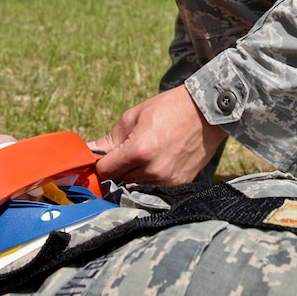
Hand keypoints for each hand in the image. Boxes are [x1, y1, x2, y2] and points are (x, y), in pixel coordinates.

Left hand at [88, 86, 226, 184]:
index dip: (99, 163)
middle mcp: (152, 170)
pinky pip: (153, 187)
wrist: (207, 113)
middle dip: (116, 168)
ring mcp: (167, 180)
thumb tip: (89, 151)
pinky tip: (157, 160)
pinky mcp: (179, 184)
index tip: (101, 157)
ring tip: (144, 154)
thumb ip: (111, 138)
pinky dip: (149, 177)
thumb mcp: (135, 116)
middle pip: (118, 180)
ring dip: (132, 174)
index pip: (105, 170)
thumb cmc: (170, 108)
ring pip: (134, 185)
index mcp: (138, 150)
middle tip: (123, 152)